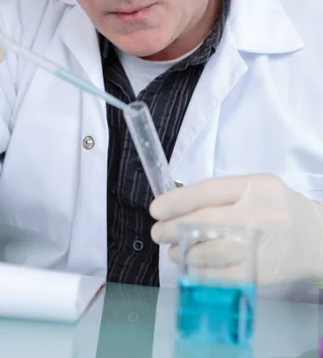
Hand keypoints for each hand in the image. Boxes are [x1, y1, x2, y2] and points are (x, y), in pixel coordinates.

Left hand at [150, 174, 322, 284]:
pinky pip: (223, 276)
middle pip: (206, 221)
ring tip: (173, 252)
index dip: (177, 200)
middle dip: (174, 228)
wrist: (317, 239)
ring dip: (185, 253)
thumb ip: (221, 194)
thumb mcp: (255, 188)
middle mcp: (260, 213)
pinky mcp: (262, 272)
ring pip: (212, 251)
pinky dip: (201, 273)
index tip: (156, 209)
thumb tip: (176, 204)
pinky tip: (193, 268)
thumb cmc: (277, 210)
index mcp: (255, 186)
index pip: (208, 191)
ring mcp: (262, 244)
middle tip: (157, 232)